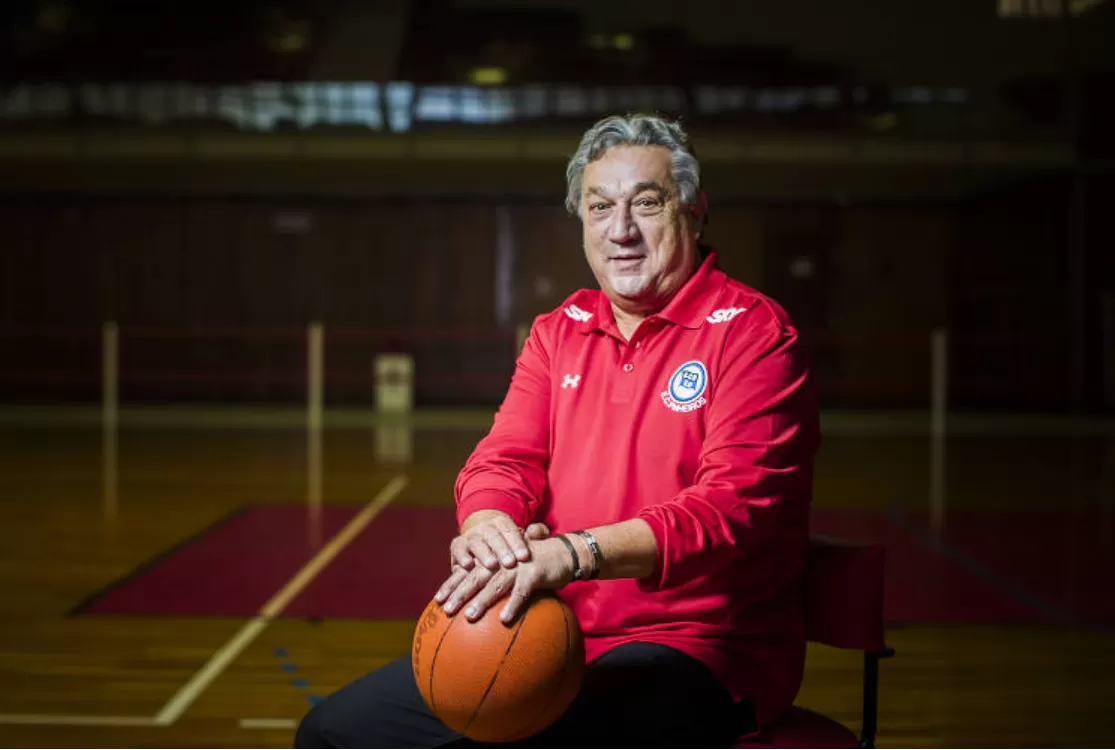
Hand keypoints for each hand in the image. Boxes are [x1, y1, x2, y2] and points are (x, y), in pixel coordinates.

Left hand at [435, 535, 573, 624]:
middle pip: (476, 577)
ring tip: (469, 616)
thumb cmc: (534, 566)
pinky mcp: (534, 573)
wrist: (563, 553)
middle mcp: (501, 561)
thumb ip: (496, 583)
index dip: (452, 584)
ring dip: (482, 600)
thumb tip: (475, 605)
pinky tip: (504, 619)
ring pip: (496, 584)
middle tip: (446, 609)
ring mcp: (517, 566)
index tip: (437, 600)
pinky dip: (513, 605)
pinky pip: (522, 592)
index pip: (467, 572)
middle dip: (459, 593)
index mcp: (493, 561)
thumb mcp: (512, 571)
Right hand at [450, 511, 548, 571]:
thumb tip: (535, 531)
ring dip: (483, 554)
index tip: (525, 557)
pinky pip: (457, 549)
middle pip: (493, 535)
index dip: (517, 543)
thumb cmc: (508, 546)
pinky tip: (468, 565)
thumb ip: (537, 532)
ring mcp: (470, 536)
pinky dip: (461, 556)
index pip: (510, 530)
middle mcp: (484, 527)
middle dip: (502, 549)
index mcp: (502, 522)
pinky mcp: (457, 546)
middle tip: (510, 563)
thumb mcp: (523, 538)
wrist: (481, 542)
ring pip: (476, 542)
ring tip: (492, 565)